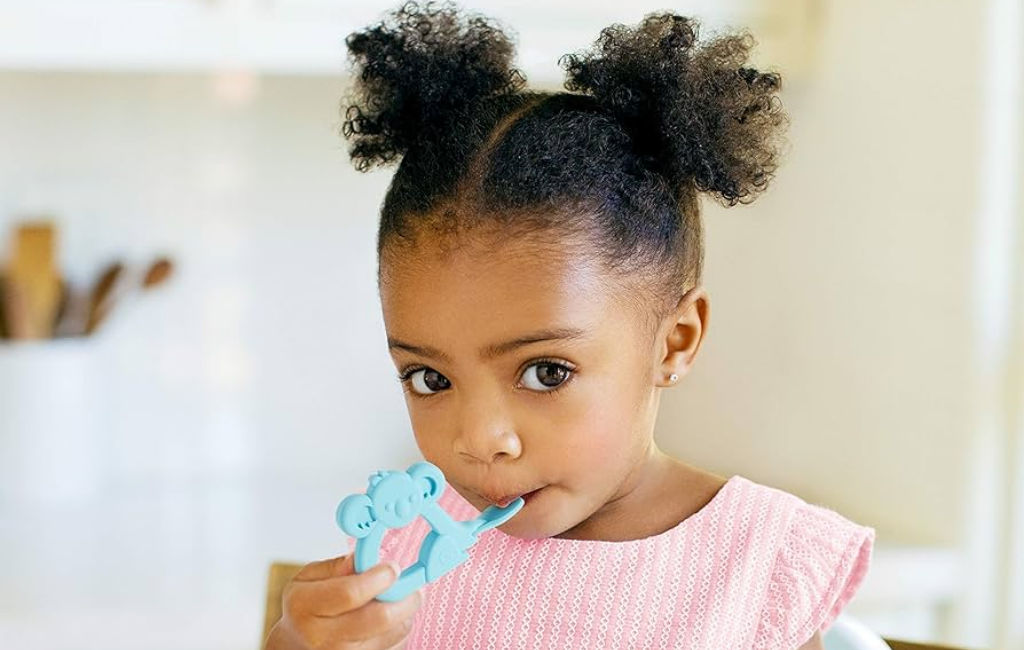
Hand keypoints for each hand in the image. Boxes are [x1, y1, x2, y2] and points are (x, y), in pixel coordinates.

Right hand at [265, 554, 420, 649]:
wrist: (296, 645)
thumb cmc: (306, 607)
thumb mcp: (308, 578)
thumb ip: (335, 566)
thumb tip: (361, 558)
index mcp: (305, 606)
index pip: (350, 593)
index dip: (378, 578)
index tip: (393, 568)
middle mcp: (322, 636)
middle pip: (379, 618)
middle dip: (404, 598)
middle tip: (413, 587)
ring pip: (393, 634)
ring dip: (405, 615)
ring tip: (400, 602)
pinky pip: (395, 647)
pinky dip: (399, 631)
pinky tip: (391, 622)